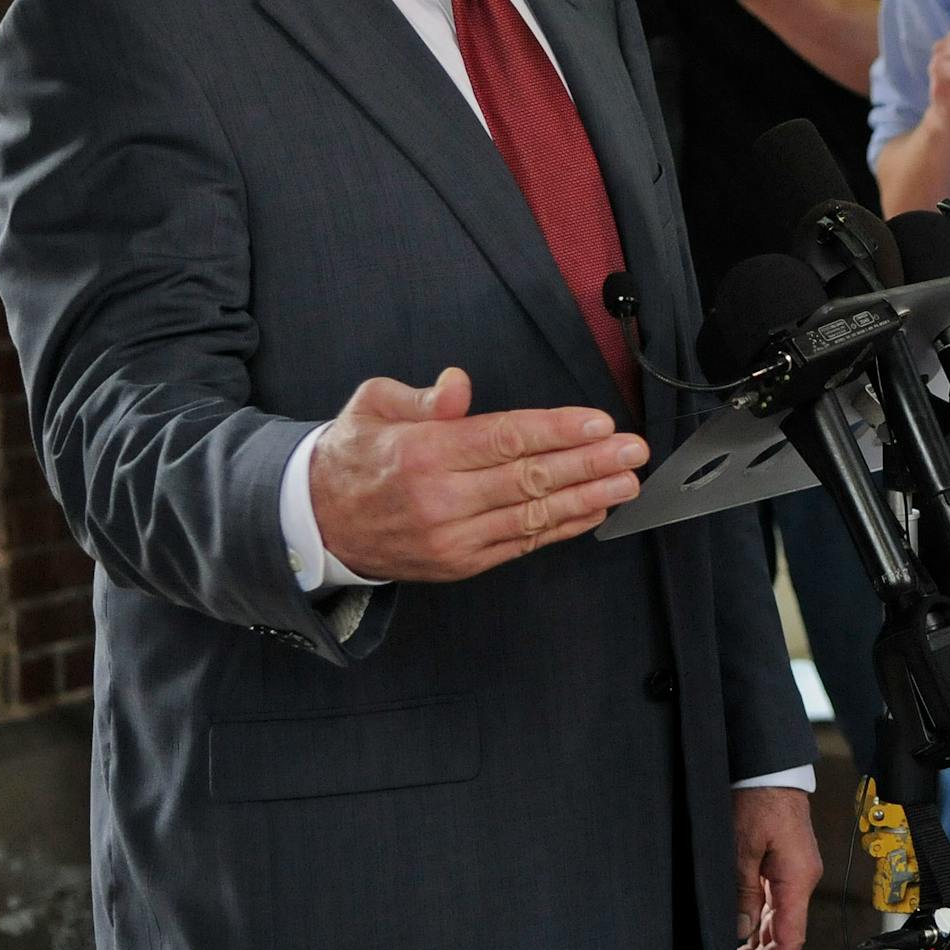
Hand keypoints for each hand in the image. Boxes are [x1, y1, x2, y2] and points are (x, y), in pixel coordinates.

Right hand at [310, 367, 644, 580]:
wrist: (317, 523)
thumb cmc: (355, 455)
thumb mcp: (372, 406)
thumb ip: (419, 396)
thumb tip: (457, 387)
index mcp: (422, 452)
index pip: (504, 438)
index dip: (557, 431)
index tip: (599, 423)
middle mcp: (441, 499)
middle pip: (530, 478)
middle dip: (589, 463)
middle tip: (632, 450)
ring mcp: (453, 537)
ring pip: (533, 515)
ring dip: (588, 498)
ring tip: (627, 482)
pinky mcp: (461, 563)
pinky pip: (522, 543)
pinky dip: (562, 528)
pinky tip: (593, 511)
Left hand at [731, 787, 818, 949]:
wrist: (771, 766)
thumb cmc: (761, 797)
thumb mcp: (743, 846)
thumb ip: (743, 892)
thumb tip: (741, 930)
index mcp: (797, 878)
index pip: (789, 939)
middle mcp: (800, 879)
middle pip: (784, 934)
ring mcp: (794, 871)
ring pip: (778, 920)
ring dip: (758, 945)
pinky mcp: (785, 863)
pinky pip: (774, 903)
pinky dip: (759, 923)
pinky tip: (743, 934)